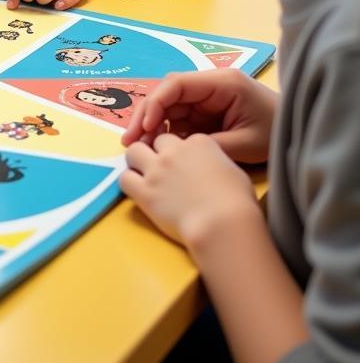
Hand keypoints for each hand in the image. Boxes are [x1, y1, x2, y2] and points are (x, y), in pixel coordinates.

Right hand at [121, 69, 276, 163]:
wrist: (299, 135)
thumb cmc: (277, 134)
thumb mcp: (246, 144)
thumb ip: (210, 144)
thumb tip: (176, 150)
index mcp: (222, 83)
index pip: (177, 84)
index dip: (156, 103)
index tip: (144, 128)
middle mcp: (209, 85)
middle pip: (167, 93)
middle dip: (146, 115)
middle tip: (129, 140)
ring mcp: (206, 98)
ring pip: (168, 106)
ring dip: (151, 124)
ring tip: (135, 146)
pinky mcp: (205, 111)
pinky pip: (178, 117)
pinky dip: (164, 131)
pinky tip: (154, 147)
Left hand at [121, 132, 262, 249]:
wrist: (222, 223)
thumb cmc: (237, 202)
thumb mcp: (233, 171)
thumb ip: (215, 162)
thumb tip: (209, 167)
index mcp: (198, 143)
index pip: (182, 138)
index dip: (182, 151)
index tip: (185, 163)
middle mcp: (173, 151)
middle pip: (156, 140)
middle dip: (157, 150)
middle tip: (161, 166)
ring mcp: (156, 169)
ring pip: (133, 151)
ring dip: (137, 160)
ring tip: (144, 174)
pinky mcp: (144, 191)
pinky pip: (124, 178)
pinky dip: (129, 182)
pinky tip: (138, 190)